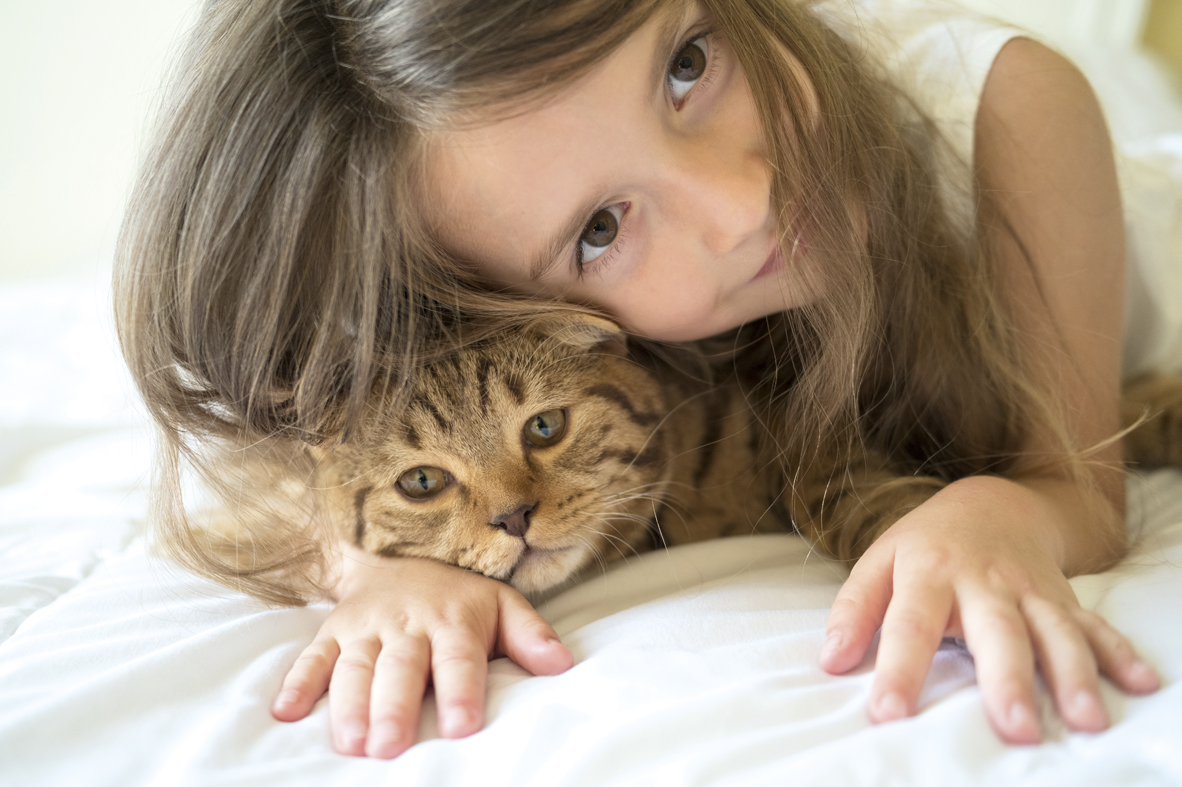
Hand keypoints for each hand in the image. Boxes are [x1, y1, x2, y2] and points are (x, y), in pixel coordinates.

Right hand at [270, 547, 573, 757]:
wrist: (399, 552)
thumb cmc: (458, 595)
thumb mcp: (501, 604)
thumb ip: (530, 635)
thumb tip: (563, 666)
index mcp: (453, 620)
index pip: (458, 658)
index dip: (461, 691)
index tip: (463, 727)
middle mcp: (407, 624)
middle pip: (401, 668)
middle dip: (395, 707)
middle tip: (390, 748)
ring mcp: (366, 628)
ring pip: (355, 667)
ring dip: (349, 704)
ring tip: (351, 743)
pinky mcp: (332, 632)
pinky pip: (311, 657)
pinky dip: (297, 683)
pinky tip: (285, 713)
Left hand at [819, 475, 1159, 742]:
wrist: (991, 502)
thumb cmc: (925, 544)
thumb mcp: (879, 562)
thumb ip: (855, 609)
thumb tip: (830, 660)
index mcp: (927, 572)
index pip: (909, 624)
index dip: (898, 669)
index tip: (889, 713)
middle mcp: (983, 581)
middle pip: (997, 632)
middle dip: (1007, 680)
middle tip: (1015, 728)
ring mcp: (1029, 590)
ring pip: (1055, 631)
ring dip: (1073, 673)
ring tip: (1085, 719)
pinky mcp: (1063, 598)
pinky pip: (1095, 625)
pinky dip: (1120, 653)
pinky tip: (1142, 683)